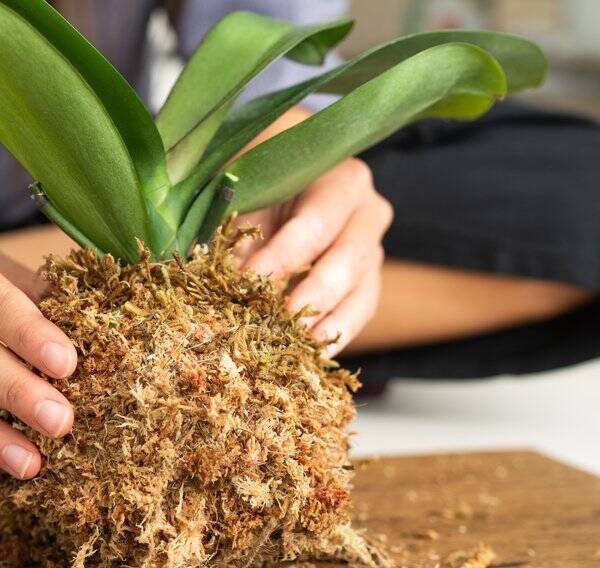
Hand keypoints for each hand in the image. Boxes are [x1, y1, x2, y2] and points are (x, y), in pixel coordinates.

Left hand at [238, 159, 392, 354]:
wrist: (280, 198)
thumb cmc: (261, 193)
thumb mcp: (249, 200)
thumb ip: (240, 231)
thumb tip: (226, 277)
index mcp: (340, 181)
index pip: (317, 222)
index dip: (284, 254)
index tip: (250, 279)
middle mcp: (367, 212)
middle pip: (348, 258)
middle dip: (313, 294)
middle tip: (282, 321)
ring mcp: (373, 250)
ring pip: (361, 290)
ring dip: (328, 322)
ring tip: (299, 345)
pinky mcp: (368, 283)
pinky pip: (360, 312)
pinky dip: (336, 335)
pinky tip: (312, 354)